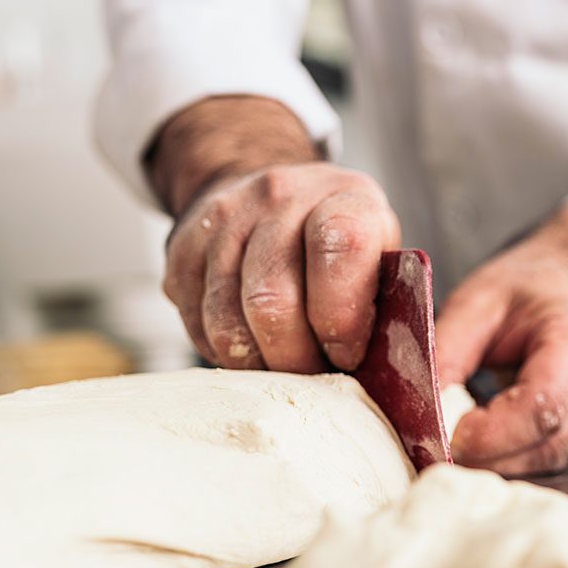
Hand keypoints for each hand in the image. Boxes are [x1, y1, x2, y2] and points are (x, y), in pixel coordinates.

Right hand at [149, 96, 399, 371]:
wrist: (271, 190)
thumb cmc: (339, 242)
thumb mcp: (381, 257)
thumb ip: (385, 307)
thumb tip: (385, 378)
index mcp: (344, 198)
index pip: (340, 248)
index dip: (342, 317)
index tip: (348, 354)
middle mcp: (279, 197)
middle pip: (272, 300)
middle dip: (296, 360)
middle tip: (314, 376)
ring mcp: (224, 219)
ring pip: (227, 321)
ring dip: (259, 364)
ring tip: (285, 370)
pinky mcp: (182, 249)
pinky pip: (196, 323)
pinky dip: (225, 352)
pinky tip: (253, 347)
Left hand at [436, 206, 567, 474]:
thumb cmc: (525, 288)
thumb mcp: (474, 303)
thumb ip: (447, 355)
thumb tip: (424, 415)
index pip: (545, 404)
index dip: (493, 432)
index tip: (447, 435)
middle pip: (551, 441)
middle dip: (490, 454)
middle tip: (441, 447)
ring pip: (553, 457)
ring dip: (501, 460)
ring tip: (461, 442)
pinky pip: (556, 455)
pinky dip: (517, 455)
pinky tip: (490, 439)